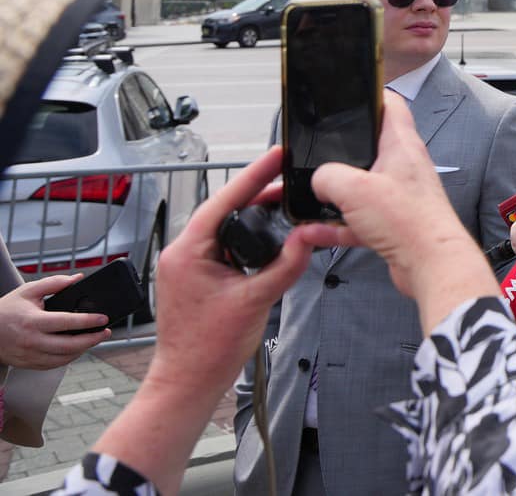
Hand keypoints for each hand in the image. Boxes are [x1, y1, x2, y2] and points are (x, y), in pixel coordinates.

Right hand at [0, 275, 108, 369]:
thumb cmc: (7, 310)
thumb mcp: (28, 291)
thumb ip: (54, 283)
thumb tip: (78, 279)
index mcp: (32, 322)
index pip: (66, 323)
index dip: (88, 321)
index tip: (104, 318)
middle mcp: (31, 341)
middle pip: (68, 345)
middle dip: (92, 339)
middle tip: (105, 332)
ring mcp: (29, 355)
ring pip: (63, 358)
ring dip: (83, 350)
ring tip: (94, 339)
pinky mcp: (28, 364)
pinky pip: (54, 365)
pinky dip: (69, 358)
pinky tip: (78, 348)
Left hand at [87, 148, 320, 490]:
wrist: (188, 383)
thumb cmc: (208, 349)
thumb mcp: (256, 300)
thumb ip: (286, 265)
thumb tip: (309, 235)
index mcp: (187, 252)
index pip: (225, 200)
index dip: (254, 175)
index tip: (277, 155)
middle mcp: (182, 253)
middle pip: (225, 210)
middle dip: (258, 193)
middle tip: (290, 177)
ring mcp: (188, 266)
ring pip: (226, 229)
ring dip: (254, 217)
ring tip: (286, 203)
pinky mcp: (197, 278)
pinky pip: (224, 247)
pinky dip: (248, 239)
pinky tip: (271, 238)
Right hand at [301, 100, 489, 321]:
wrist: (431, 264)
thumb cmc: (409, 222)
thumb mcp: (354, 189)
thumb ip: (328, 177)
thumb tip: (319, 181)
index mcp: (401, 146)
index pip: (391, 106)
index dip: (371, 95)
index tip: (349, 94)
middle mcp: (403, 167)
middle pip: (370, 148)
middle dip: (341, 151)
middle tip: (317, 153)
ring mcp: (398, 196)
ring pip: (360, 187)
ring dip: (334, 194)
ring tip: (308, 198)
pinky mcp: (393, 223)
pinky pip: (357, 219)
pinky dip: (336, 225)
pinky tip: (312, 232)